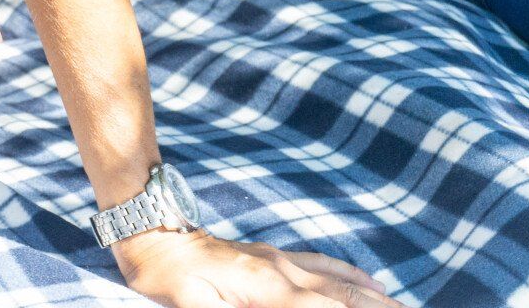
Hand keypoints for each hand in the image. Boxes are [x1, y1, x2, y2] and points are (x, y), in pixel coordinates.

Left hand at [114, 228, 403, 307]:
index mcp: (270, 291)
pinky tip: (372, 284)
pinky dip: (355, 278)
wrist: (150, 228)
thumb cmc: (164, 276)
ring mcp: (280, 261)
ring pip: (343, 282)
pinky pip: (324, 266)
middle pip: (348, 299)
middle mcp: (284, 273)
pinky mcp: (271, 255)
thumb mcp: (191, 306)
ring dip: (379, 300)